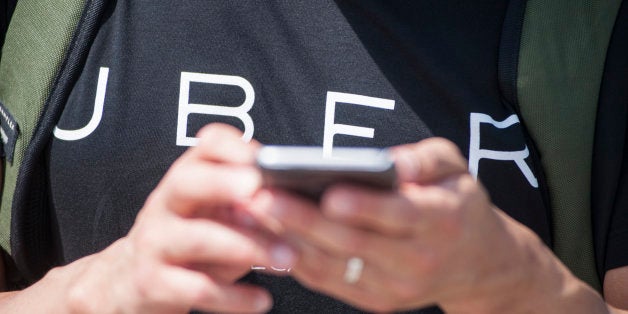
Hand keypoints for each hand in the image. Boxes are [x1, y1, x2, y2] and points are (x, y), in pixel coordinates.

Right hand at [24, 124, 295, 313]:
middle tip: (261, 190)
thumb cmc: (190, 242)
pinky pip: (197, 288)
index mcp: (187, 179)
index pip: (206, 146)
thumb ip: (247, 207)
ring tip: (286, 259)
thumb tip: (290, 206)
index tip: (264, 159)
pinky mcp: (152, 284)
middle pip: (187, 182)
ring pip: (198, 238)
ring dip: (248, 247)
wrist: (130, 282)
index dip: (233, 146)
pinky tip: (262, 301)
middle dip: (225, 183)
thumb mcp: (214, 216)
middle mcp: (165, 204)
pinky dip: (234, 297)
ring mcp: (154, 243)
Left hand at [249, 138, 606, 312]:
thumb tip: (386, 162)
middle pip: (354, 243)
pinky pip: (329, 282)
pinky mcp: (376, 301)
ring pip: (334, 266)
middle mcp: (419, 261)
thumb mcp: (455, 167)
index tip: (329, 192)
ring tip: (251, 215)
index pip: (400, 215)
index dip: (364, 207)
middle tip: (262, 197)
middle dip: (304, 221)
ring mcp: (396, 288)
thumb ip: (423, 160)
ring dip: (288, 242)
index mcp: (442, 221)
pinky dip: (296, 261)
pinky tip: (267, 237)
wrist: (477, 263)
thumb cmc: (457, 202)